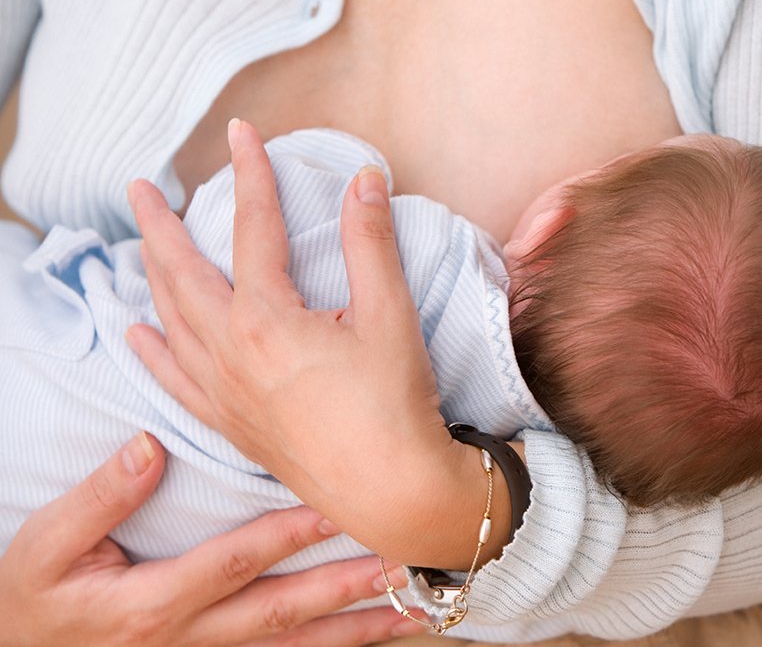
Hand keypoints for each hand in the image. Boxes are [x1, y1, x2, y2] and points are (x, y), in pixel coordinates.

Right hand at [0, 432, 423, 646]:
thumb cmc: (37, 597)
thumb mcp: (46, 546)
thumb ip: (98, 498)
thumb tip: (148, 447)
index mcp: (153, 602)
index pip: (236, 560)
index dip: (288, 535)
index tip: (335, 506)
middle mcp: (191, 638)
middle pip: (283, 611)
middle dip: (347, 586)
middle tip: (402, 563)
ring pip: (294, 645)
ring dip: (356, 628)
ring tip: (411, 612)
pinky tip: (366, 636)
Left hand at [126, 120, 500, 567]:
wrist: (393, 490)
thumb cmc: (395, 403)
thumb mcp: (390, 314)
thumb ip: (370, 242)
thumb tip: (363, 179)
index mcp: (267, 320)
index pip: (253, 227)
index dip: (250, 173)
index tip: (242, 133)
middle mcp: (230, 353)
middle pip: (181, 273)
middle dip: (160, 224)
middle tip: (141, 187)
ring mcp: (223, 391)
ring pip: (169, 321)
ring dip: (151, 277)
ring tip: (140, 246)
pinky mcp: (230, 423)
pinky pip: (173, 379)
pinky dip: (151, 350)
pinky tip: (137, 333)